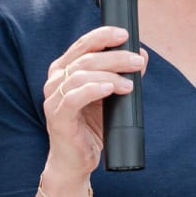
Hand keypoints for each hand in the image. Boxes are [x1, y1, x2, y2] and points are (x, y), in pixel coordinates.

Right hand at [42, 26, 147, 183]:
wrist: (76, 161)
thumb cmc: (91, 127)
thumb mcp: (109, 97)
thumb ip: (121, 75)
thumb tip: (142, 56)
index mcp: (64, 70)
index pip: (82, 45)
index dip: (103, 36)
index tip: (125, 35)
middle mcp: (55, 80)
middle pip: (85, 58)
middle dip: (114, 57)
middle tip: (137, 62)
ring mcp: (53, 98)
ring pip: (80, 75)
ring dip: (109, 75)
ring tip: (129, 84)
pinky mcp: (57, 116)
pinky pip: (73, 97)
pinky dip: (94, 89)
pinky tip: (110, 89)